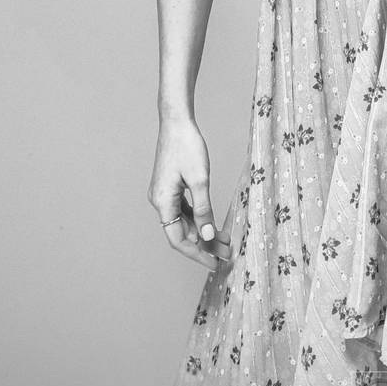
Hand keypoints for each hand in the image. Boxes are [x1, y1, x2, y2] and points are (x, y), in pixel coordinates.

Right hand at [148, 115, 231, 270]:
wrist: (177, 121)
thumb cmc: (187, 146)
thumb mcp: (199, 179)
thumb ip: (203, 209)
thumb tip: (207, 235)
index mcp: (162, 203)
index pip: (178, 240)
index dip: (197, 254)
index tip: (214, 264)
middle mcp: (160, 201)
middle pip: (182, 232)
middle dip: (205, 244)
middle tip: (227, 255)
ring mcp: (164, 194)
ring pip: (185, 222)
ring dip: (204, 232)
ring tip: (226, 242)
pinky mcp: (170, 187)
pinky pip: (184, 210)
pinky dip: (199, 218)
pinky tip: (214, 223)